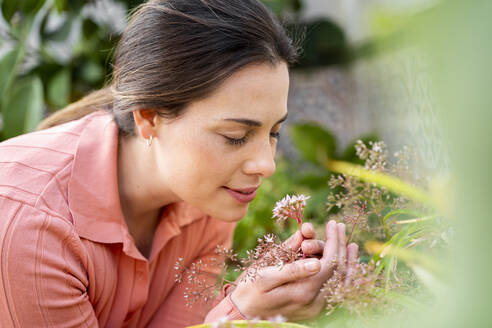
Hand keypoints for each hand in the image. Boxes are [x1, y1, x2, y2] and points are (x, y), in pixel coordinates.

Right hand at [230, 221, 358, 320]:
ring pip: (342, 283)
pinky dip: (344, 277)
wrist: (243, 313)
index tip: (333, 223)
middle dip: (340, 246)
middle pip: (339, 271)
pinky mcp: (315, 310)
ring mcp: (317, 308)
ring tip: (350, 244)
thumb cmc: (250, 288)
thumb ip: (291, 269)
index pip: (330, 263)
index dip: (334, 241)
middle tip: (339, 225)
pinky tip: (347, 264)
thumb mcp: (265, 274)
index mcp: (303, 292)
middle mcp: (315, 303)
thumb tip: (316, 261)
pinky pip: (336, 292)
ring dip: (348, 262)